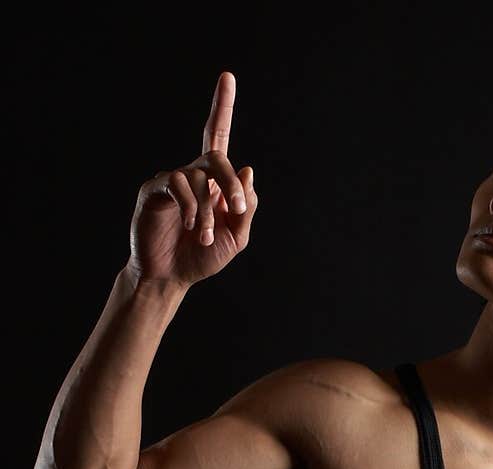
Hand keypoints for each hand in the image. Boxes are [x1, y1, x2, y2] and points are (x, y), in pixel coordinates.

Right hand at [126, 70, 257, 288]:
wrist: (169, 277)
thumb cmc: (202, 258)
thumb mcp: (237, 237)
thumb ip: (247, 207)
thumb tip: (248, 168)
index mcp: (214, 182)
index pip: (219, 137)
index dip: (223, 107)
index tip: (228, 76)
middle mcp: (192, 174)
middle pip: (216, 155)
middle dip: (231, 182)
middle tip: (237, 210)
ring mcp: (171, 181)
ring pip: (199, 178)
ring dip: (210, 211)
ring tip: (206, 236)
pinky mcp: (153, 190)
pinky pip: (176, 184)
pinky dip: (191, 205)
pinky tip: (194, 225)